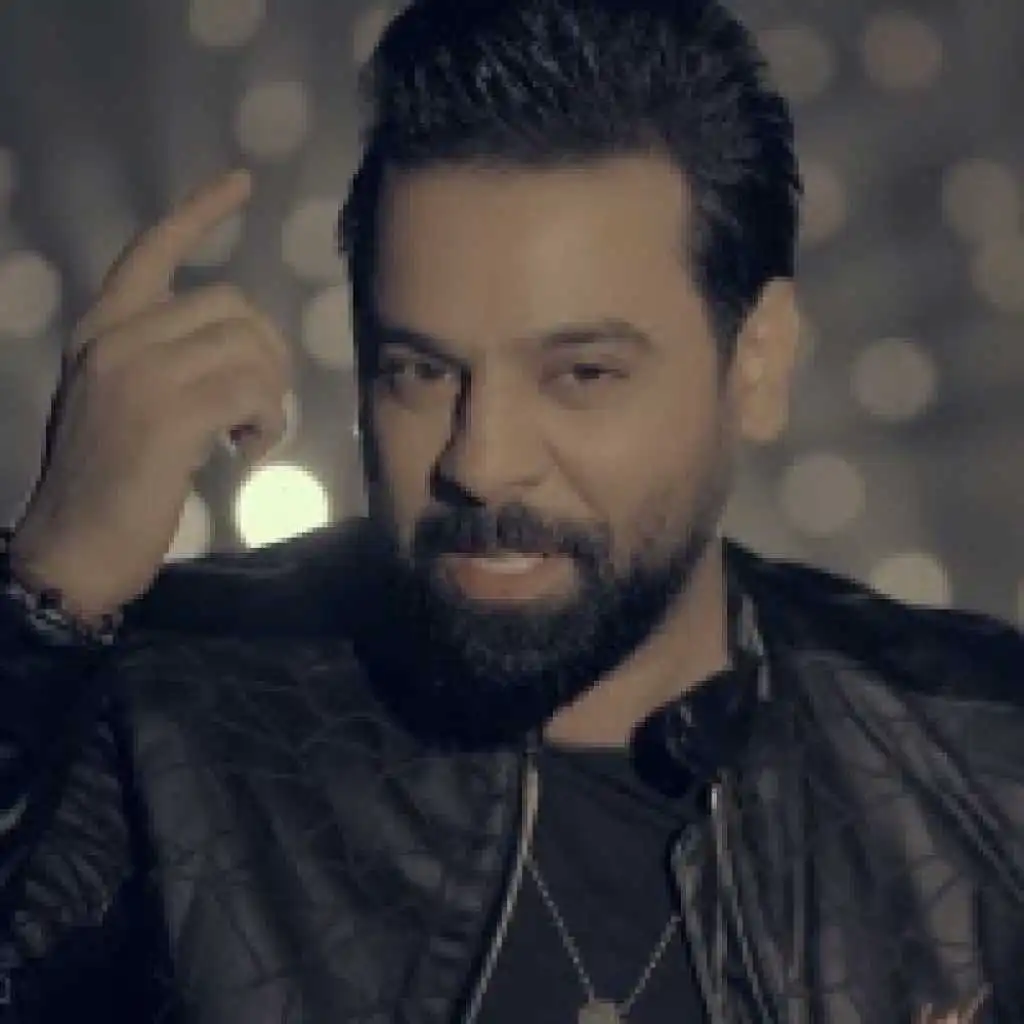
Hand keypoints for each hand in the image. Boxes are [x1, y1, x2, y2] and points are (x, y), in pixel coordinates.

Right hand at [8, 168, 293, 621]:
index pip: (153, 250)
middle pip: (233, 305)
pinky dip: (268, 424)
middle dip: (266, 352)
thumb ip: (161, 360)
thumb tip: (235, 350)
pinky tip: (246, 454)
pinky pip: (254, 392)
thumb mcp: (119, 401)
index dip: (200, 212)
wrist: (72, 545)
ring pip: (250, 348)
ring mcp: (141, 373)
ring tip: (248, 436)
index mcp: (102, 328)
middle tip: (258, 403)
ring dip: (269, 396)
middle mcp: (117, 337)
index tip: (240, 182)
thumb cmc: (102, 481)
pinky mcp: (170, 415)